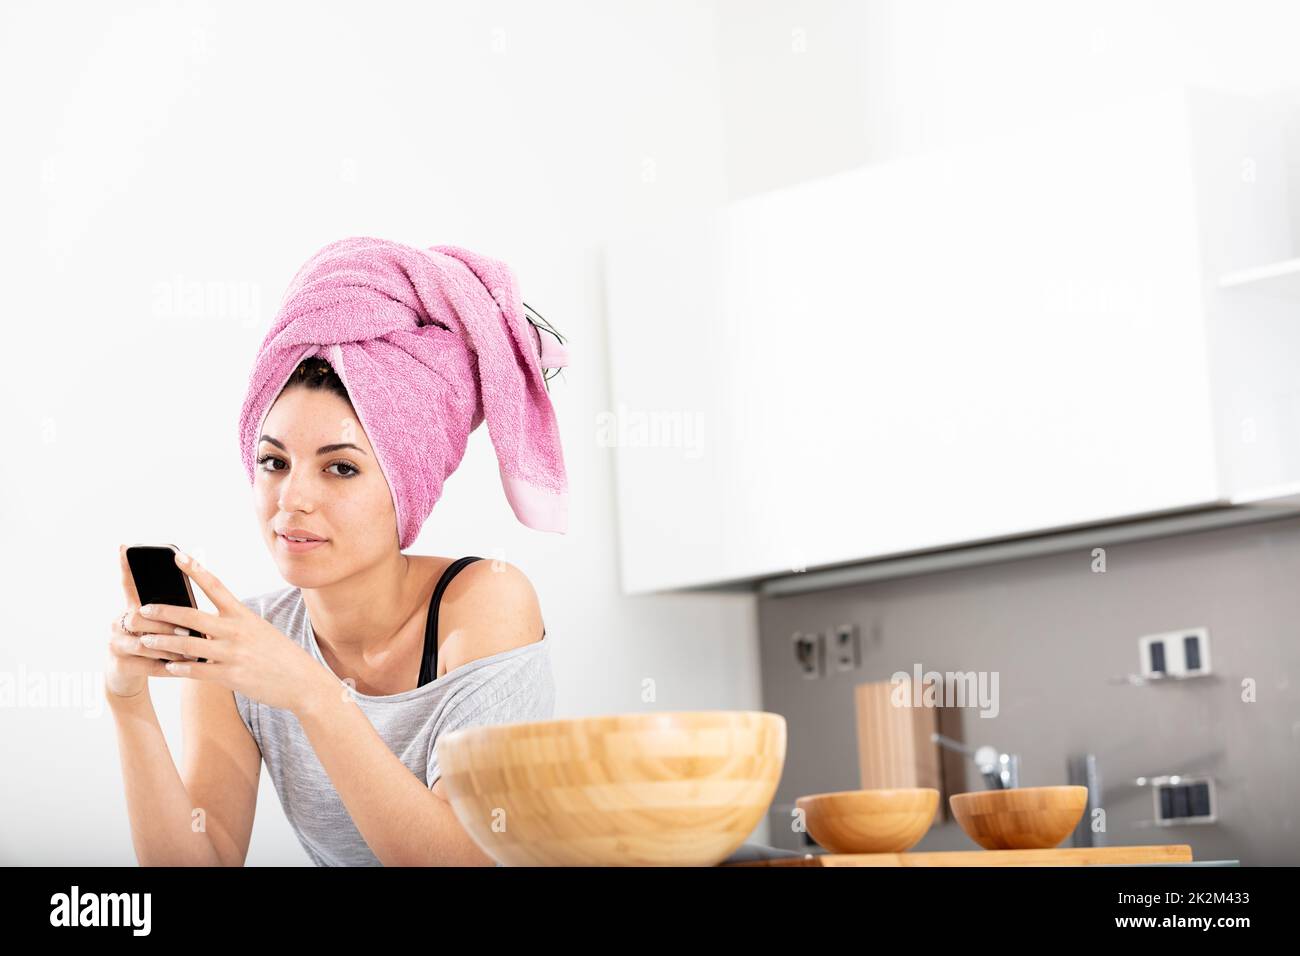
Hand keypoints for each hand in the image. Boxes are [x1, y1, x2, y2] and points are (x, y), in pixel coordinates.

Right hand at [107, 545, 194, 698]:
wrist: (130, 673)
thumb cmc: (155, 642)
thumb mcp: (161, 624)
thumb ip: (174, 611)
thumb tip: (198, 598)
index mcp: (132, 608)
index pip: (128, 584)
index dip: (125, 567)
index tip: (124, 547)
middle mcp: (119, 622)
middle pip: (142, 617)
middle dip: (168, 624)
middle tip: (191, 630)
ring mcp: (116, 644)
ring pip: (146, 643)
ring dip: (172, 648)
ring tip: (195, 653)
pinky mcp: (120, 665)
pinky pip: (148, 665)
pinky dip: (168, 667)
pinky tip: (184, 669)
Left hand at [132, 550, 329, 712]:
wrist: (303, 681)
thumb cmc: (280, 655)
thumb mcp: (260, 630)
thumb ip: (235, 623)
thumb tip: (209, 619)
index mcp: (243, 615)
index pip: (216, 586)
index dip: (195, 570)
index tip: (178, 557)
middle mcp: (236, 631)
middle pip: (192, 616)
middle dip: (163, 612)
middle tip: (142, 609)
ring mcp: (232, 654)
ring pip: (187, 645)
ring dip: (162, 642)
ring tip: (144, 640)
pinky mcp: (230, 676)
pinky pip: (197, 671)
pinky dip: (179, 668)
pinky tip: (167, 667)